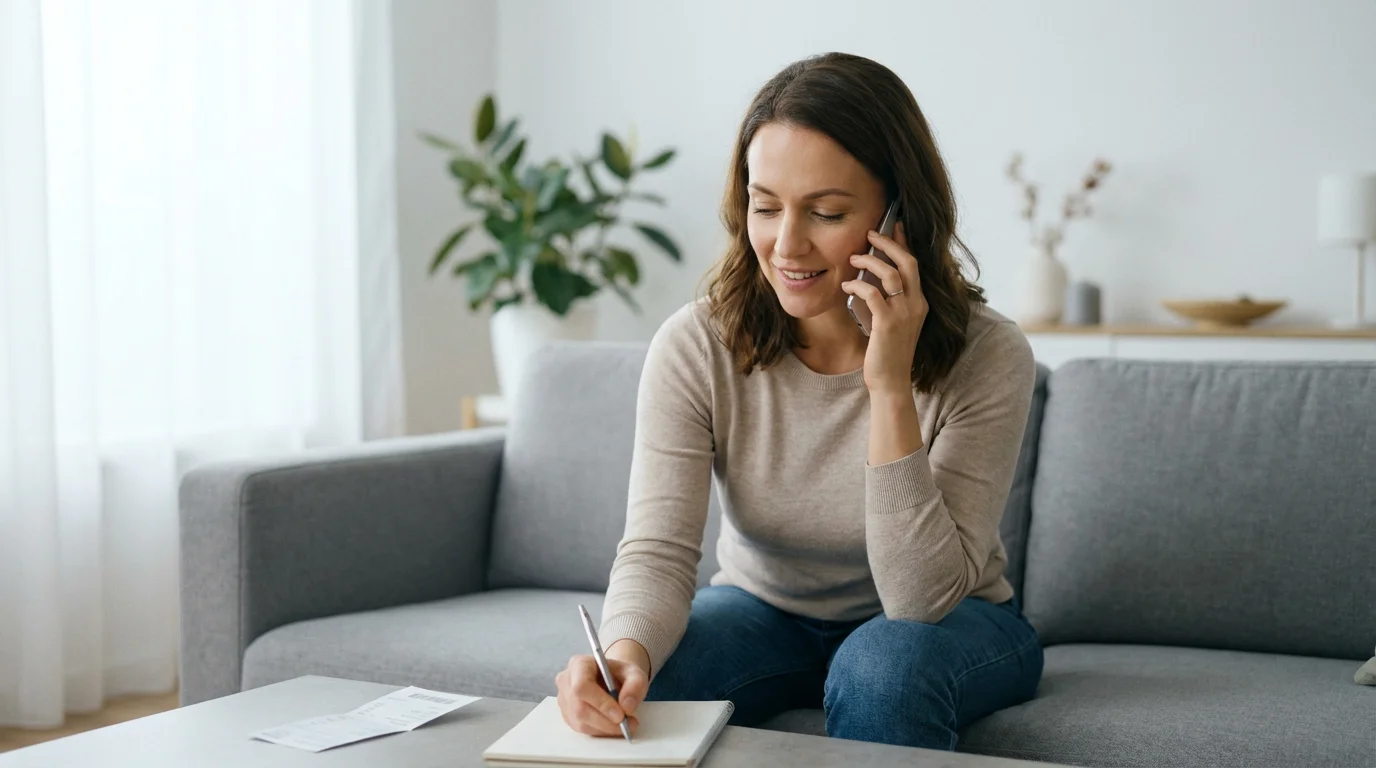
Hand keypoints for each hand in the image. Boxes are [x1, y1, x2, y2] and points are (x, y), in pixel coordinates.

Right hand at [554, 649, 649, 737]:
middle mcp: (566, 681)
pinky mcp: (567, 715)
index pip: (582, 686)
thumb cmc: (619, 674)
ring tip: (626, 725)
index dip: (601, 703)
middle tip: (628, 724)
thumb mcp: (634, 673)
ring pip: (581, 722)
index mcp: (579, 664)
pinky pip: (582, 729)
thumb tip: (627, 706)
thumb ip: (635, 685)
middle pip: (580, 708)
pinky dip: (601, 731)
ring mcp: (564, 700)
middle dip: (606, 721)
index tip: (620, 715)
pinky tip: (613, 726)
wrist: (611, 679)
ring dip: (606, 728)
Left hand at [842, 221, 929, 396]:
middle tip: (870, 234)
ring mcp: (904, 314)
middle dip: (888, 243)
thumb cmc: (885, 351)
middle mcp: (916, 305)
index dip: (904, 243)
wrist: (890, 382)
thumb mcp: (889, 321)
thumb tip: (865, 276)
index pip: (914, 265)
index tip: (894, 225)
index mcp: (919, 303)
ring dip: (870, 262)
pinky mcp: (887, 323)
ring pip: (890, 274)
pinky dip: (857, 284)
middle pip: (907, 262)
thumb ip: (884, 300)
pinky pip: (872, 293)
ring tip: (853, 258)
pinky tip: (847, 284)